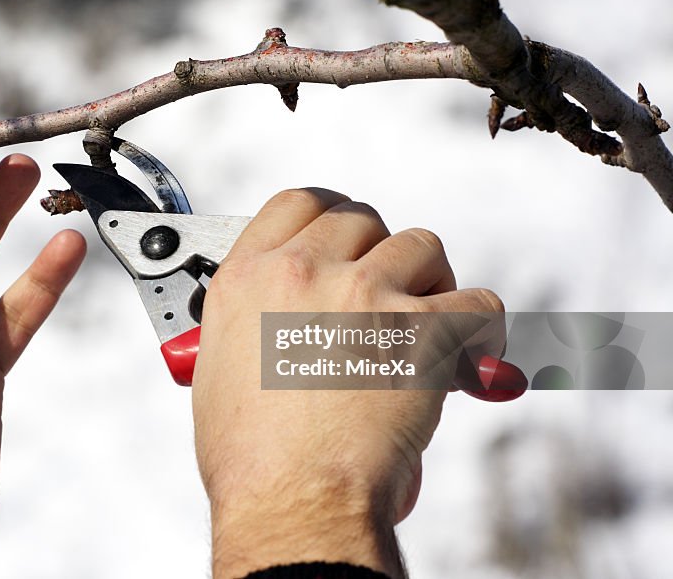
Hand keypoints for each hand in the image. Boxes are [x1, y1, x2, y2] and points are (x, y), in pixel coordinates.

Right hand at [192, 189, 502, 578]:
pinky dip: (481, 326)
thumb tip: (282, 321)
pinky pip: (477, 301)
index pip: (299, 203)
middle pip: (363, 219)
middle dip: (380, 252)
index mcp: (248, 277)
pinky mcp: (421, 329)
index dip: (330, 216)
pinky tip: (468, 354)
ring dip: (428, 280)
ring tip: (424, 322)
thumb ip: (251, 322)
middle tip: (387, 293)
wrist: (291, 499)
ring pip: (421, 246)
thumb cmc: (252, 457)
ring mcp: (363, 294)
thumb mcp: (219, 368)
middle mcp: (303, 272)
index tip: (347, 237)